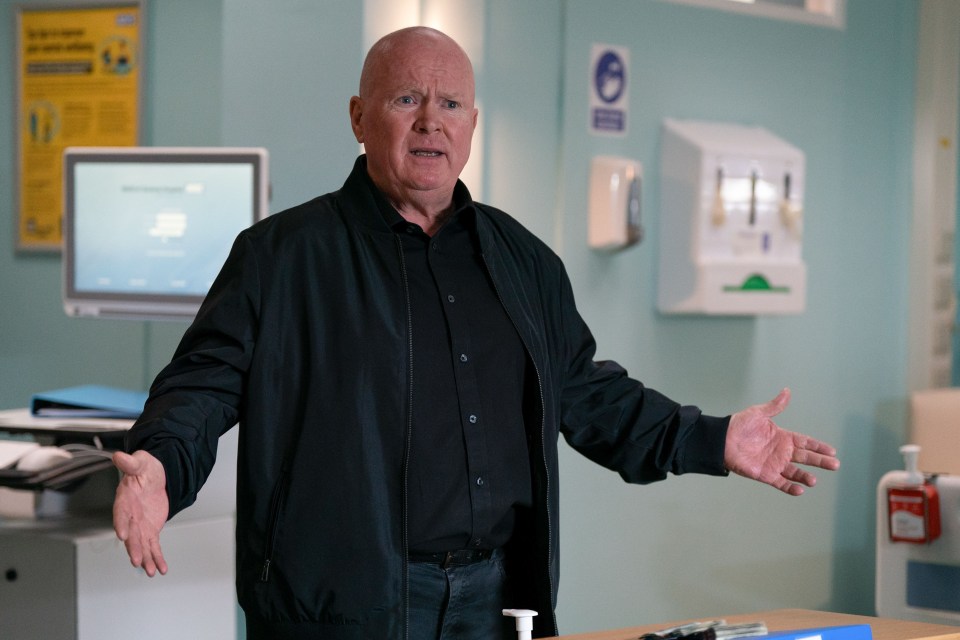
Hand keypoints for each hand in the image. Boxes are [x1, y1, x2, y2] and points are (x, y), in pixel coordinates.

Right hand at [112, 450, 169, 576]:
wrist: (154, 476)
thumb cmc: (145, 468)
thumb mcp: (140, 462)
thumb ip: (130, 462)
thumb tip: (119, 455)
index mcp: (125, 500)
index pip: (121, 513)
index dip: (121, 523)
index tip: (122, 535)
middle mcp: (130, 516)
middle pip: (131, 534)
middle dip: (133, 548)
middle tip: (136, 560)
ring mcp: (139, 525)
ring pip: (141, 544)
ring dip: (145, 558)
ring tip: (151, 571)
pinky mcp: (150, 530)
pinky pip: (153, 546)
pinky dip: (157, 557)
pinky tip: (162, 569)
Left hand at [724, 388, 838, 495]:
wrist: (722, 440)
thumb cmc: (739, 425)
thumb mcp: (759, 413)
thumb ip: (775, 406)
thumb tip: (787, 391)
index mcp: (783, 437)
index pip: (806, 442)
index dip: (818, 447)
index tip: (833, 451)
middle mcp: (782, 452)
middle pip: (806, 458)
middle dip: (820, 462)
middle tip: (835, 465)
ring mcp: (774, 464)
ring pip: (795, 472)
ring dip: (805, 477)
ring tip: (813, 480)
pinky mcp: (765, 475)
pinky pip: (781, 483)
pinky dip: (790, 488)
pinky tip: (800, 490)